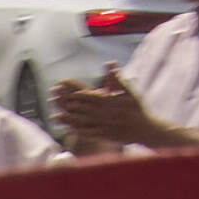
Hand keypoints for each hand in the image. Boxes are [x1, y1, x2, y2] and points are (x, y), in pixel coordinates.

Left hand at [52, 74, 171, 153]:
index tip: (64, 89)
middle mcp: (105, 113)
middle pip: (82, 108)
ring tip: (55, 115)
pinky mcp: (104, 135)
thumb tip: (110, 63)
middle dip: (67, 103)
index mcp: (110, 101)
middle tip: (53, 99)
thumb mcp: (129, 92)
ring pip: (82, 121)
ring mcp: (104, 125)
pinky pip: (88, 133)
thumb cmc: (137, 109)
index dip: (75, 92)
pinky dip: (76, 130)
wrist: (145, 129)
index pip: (89, 95)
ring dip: (68, 118)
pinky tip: (67, 128)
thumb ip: (118, 78)